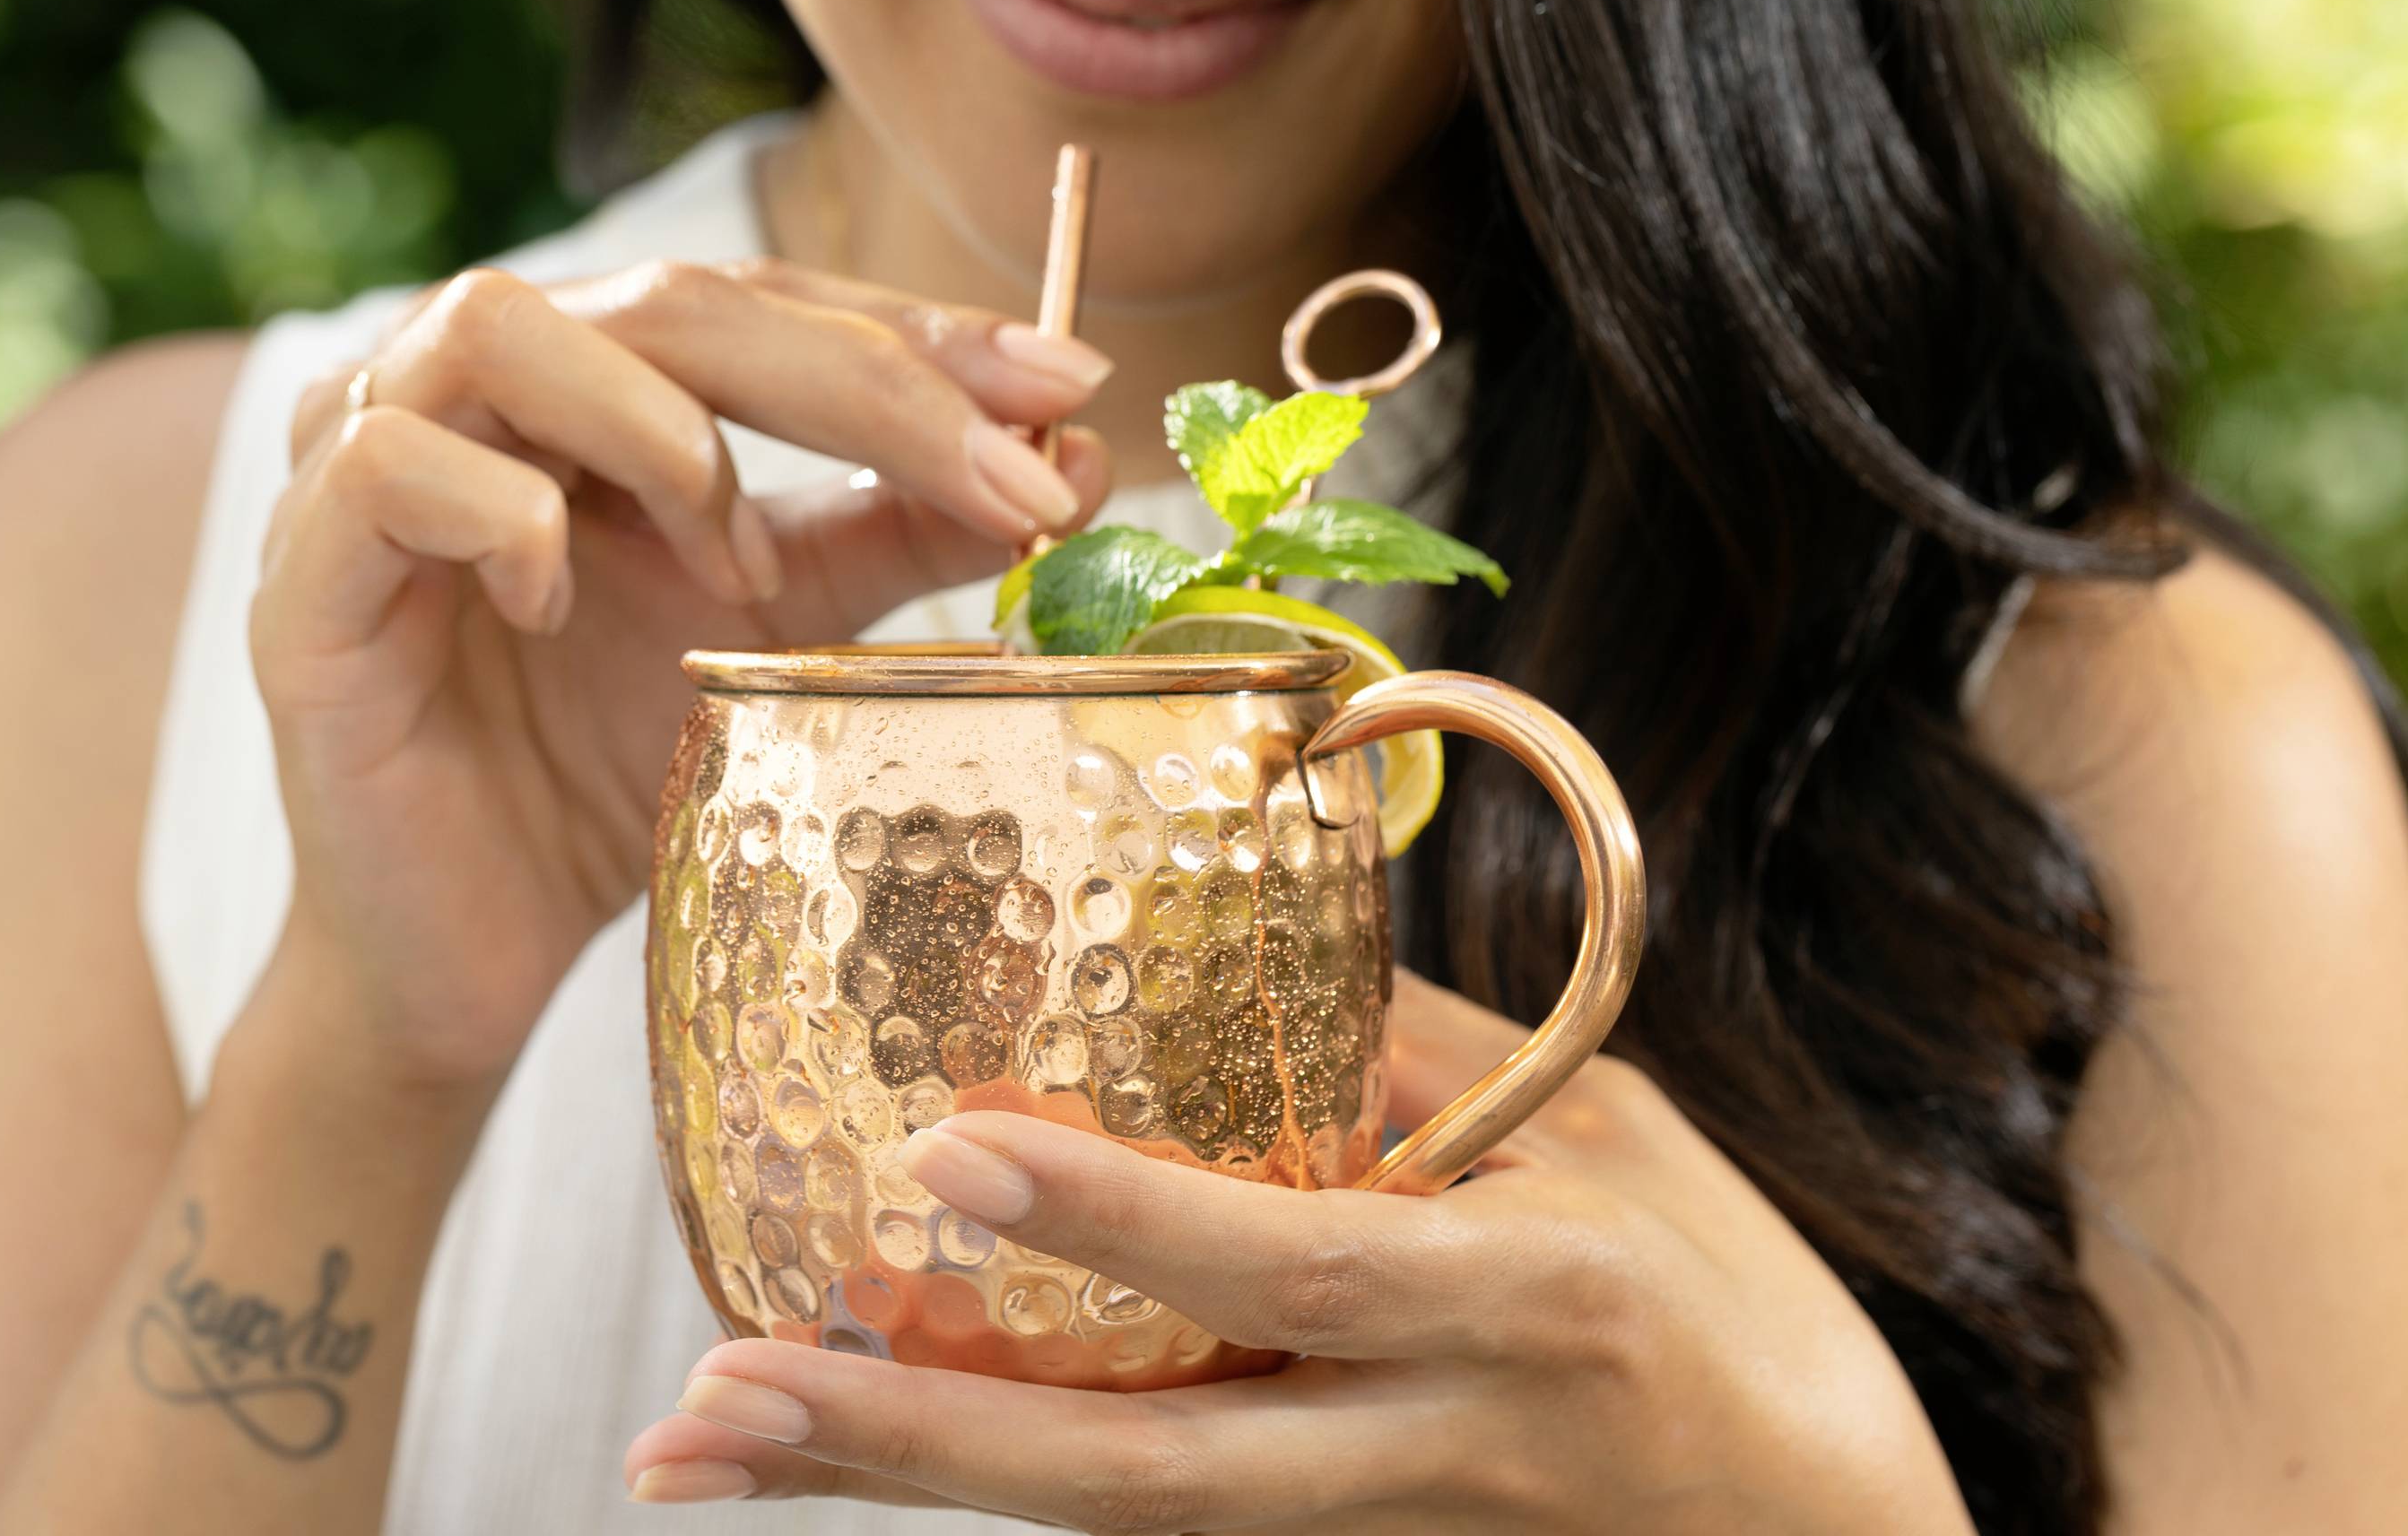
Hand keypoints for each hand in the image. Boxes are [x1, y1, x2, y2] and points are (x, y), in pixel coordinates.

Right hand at [248, 259, 1112, 1095]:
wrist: (468, 950)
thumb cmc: (607, 769)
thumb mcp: (781, 633)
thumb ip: (898, 537)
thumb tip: (1065, 457)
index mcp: (585, 379)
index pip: (762, 301)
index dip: (915, 332)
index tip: (1069, 383)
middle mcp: (468, 388)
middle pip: (668, 299)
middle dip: (859, 376)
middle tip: (1004, 468)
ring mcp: (361, 463)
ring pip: (503, 323)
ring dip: (666, 433)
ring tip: (733, 563)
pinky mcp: (298, 578)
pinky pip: (389, 466)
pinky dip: (506, 514)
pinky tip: (562, 602)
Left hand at [626, 972, 1976, 1533]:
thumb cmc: (1733, 1309)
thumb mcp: (1616, 1136)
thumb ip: (1411, 1060)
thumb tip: (1218, 956)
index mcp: (1522, 1308)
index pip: (1292, 1271)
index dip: (1121, 1222)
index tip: (946, 1157)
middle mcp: (1429, 1454)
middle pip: (1143, 1483)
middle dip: (914, 1442)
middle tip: (703, 1407)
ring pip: (1111, 1530)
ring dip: (906, 1483)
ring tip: (702, 1443)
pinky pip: (1153, 1523)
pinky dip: (994, 1479)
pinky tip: (853, 1433)